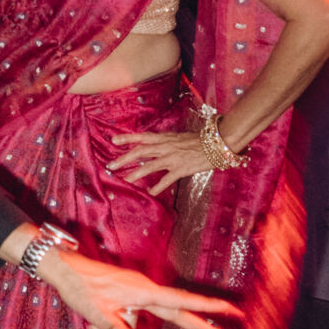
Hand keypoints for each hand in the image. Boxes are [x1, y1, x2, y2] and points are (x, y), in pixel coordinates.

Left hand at [37, 245, 240, 328]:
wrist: (61, 267)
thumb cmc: (80, 286)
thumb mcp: (96, 311)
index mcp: (143, 292)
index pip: (182, 303)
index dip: (207, 310)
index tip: (232, 311)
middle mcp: (142, 292)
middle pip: (174, 314)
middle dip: (197, 328)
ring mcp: (131, 294)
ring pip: (134, 325)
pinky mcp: (119, 296)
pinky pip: (120, 319)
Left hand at [108, 129, 229, 196]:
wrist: (217, 143)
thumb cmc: (199, 140)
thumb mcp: (178, 137)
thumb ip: (165, 142)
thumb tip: (152, 146)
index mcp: (165, 138)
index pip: (142, 137)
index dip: (127, 138)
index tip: (112, 140)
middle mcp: (166, 147)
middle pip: (140, 151)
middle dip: (124, 158)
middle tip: (110, 166)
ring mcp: (173, 158)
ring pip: (149, 165)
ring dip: (135, 173)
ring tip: (123, 180)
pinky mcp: (181, 168)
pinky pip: (167, 179)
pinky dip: (158, 186)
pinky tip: (150, 192)